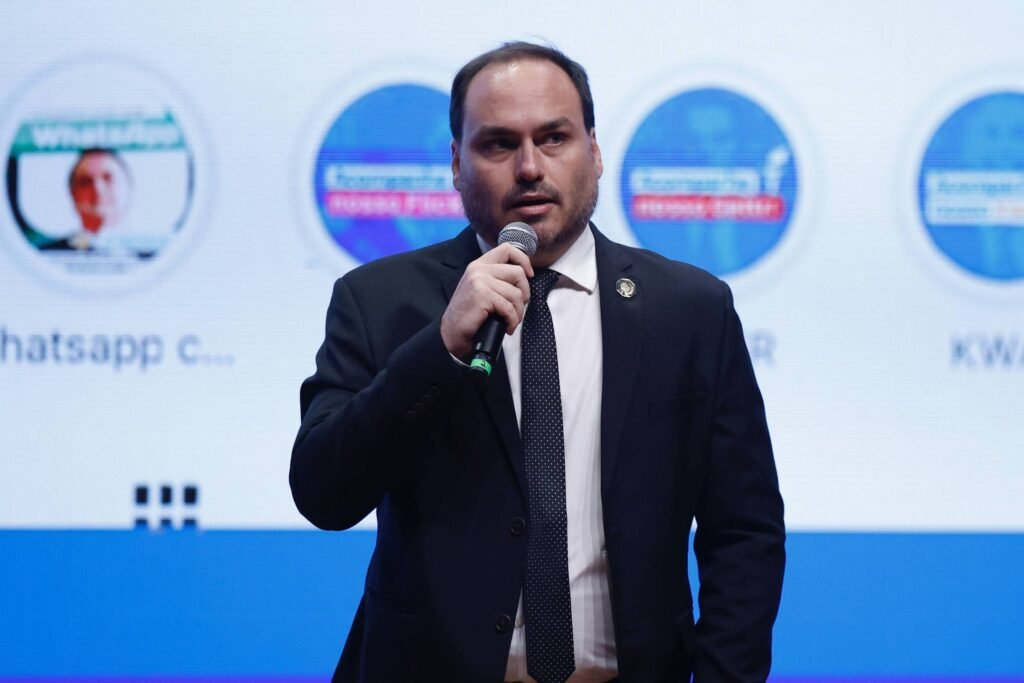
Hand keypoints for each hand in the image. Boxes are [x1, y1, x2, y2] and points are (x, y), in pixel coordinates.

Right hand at [441, 244, 533, 358]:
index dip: (523, 260)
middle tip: (518, 306)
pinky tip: (507, 326)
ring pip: (516, 293)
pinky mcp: (482, 295)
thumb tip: (524, 277)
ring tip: (511, 320)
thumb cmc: (468, 315)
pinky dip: (512, 320)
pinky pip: (509, 307)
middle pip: (518, 272)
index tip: (529, 274)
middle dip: (524, 293)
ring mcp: (480, 281)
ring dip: (518, 311)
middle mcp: (479, 270)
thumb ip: (497, 278)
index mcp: (479, 265)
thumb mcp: (480, 288)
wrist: (452, 333)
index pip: (507, 249)